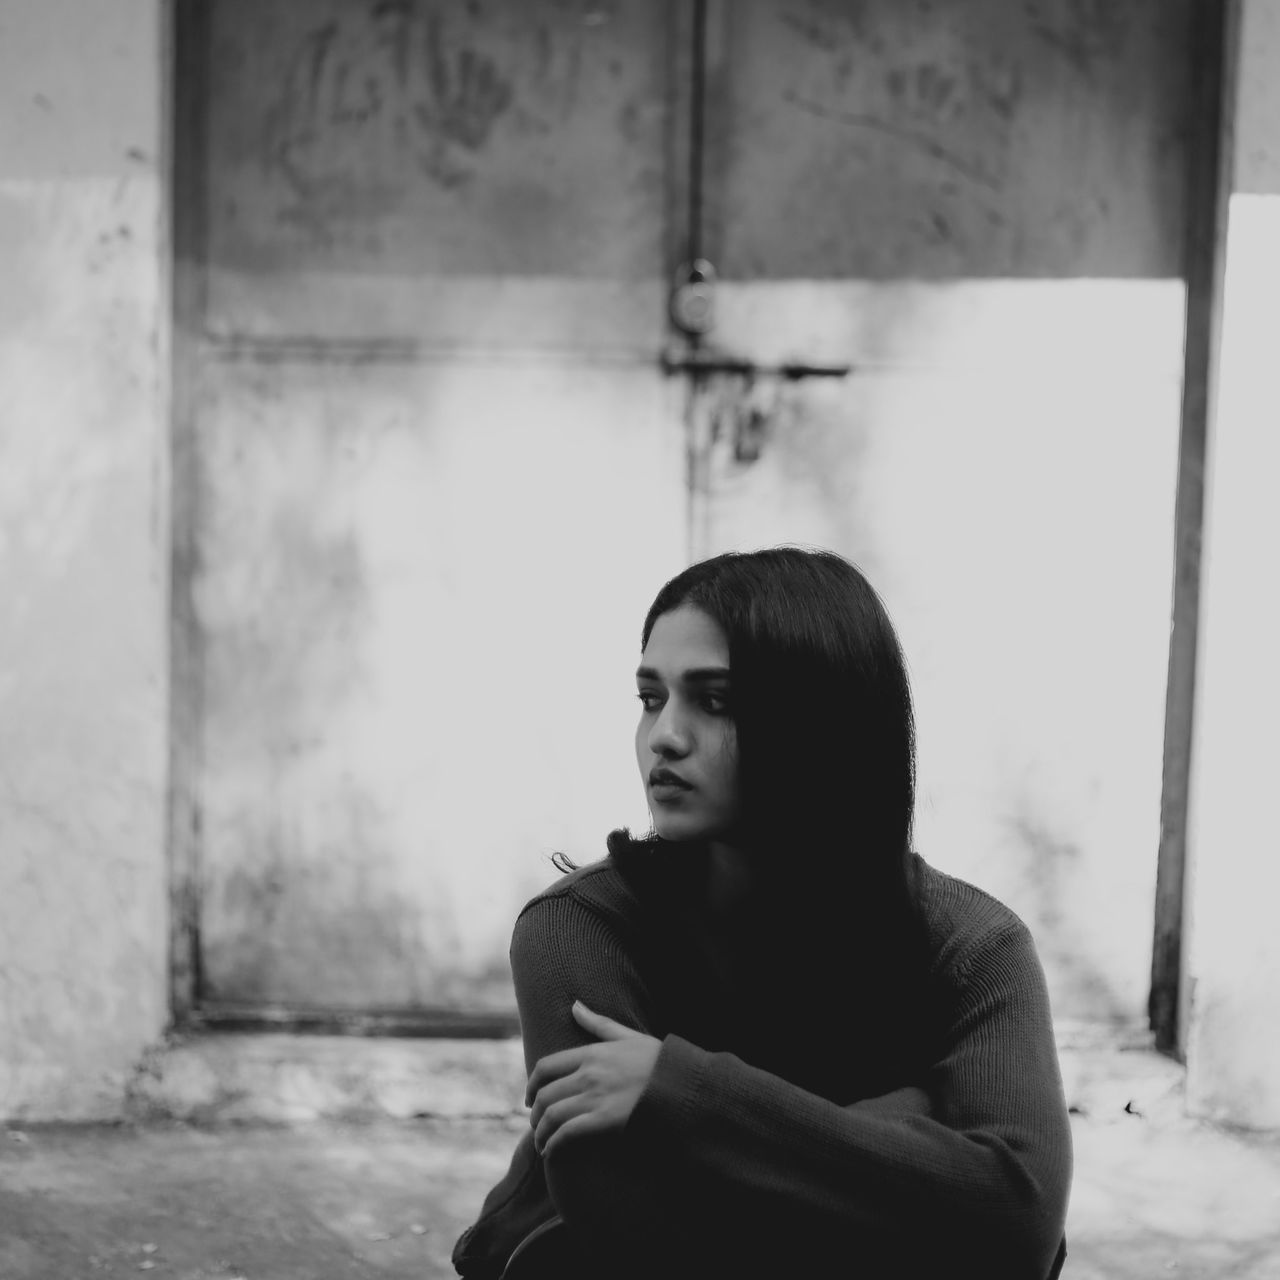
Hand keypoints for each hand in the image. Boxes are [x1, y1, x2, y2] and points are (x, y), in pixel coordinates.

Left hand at [525, 1001, 661, 1157]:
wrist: (682, 1085)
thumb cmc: (658, 1061)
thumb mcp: (627, 1036)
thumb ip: (597, 1023)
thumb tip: (574, 1005)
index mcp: (591, 1053)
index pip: (546, 1067)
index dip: (531, 1085)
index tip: (529, 1098)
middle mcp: (588, 1074)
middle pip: (545, 1095)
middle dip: (535, 1115)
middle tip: (537, 1126)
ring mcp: (595, 1098)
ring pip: (552, 1116)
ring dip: (542, 1134)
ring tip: (544, 1144)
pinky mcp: (604, 1121)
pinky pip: (567, 1134)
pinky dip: (554, 1145)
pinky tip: (553, 1153)